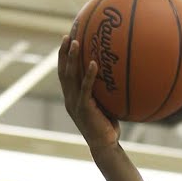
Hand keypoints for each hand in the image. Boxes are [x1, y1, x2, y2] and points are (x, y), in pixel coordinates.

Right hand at [57, 34, 119, 152]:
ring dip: (72, 58)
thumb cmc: (108, 126)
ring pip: (70, 76)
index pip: (64, 73)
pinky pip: (86, 88)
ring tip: (76, 42)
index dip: (64, 58)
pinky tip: (93, 63)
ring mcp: (75, 102)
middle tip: (67, 35)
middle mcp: (70, 98)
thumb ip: (105, 92)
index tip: (67, 41)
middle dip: (64, 52)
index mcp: (72, 97)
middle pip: (63, 70)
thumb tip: (118, 77)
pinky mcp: (84, 108)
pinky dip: (88, 75)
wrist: (105, 145)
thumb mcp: (105, 106)